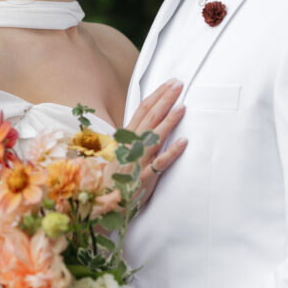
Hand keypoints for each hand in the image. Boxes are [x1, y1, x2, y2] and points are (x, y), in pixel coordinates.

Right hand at [126, 79, 187, 203]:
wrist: (103, 203)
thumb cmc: (114, 178)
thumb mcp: (119, 153)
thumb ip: (132, 138)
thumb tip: (147, 122)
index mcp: (125, 138)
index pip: (141, 111)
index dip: (156, 96)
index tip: (169, 84)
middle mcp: (131, 146)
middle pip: (149, 118)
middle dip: (164, 100)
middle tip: (178, 85)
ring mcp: (138, 161)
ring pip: (154, 137)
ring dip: (169, 121)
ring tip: (183, 107)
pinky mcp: (145, 178)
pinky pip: (160, 164)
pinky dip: (172, 152)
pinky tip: (184, 142)